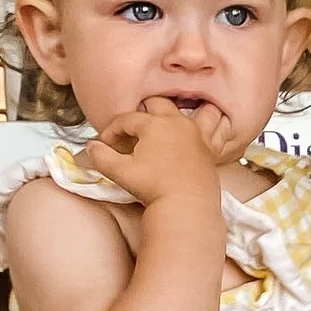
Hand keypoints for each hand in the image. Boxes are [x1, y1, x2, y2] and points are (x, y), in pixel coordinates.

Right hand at [91, 103, 224, 205]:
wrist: (186, 206)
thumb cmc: (154, 188)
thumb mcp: (120, 172)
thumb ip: (101, 157)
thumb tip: (91, 147)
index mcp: (154, 124)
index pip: (127, 120)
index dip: (112, 131)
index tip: (105, 144)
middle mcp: (177, 122)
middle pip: (158, 104)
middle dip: (142, 112)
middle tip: (133, 130)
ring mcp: (197, 133)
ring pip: (197, 109)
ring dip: (188, 109)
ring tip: (179, 116)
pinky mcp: (211, 148)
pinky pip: (219, 129)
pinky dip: (219, 124)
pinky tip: (218, 123)